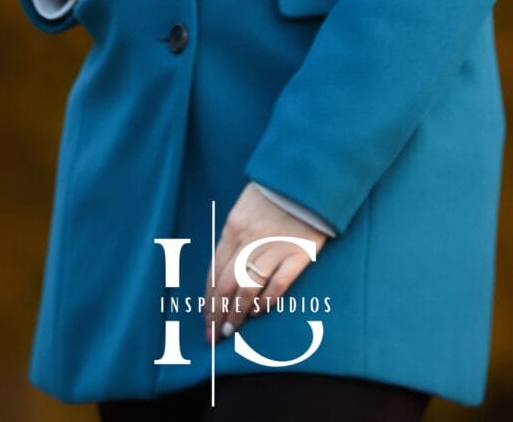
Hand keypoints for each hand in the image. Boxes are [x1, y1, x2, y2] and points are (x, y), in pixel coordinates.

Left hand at [199, 182, 332, 345]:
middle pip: (227, 284)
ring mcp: (275, 247)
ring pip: (248, 288)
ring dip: (237, 313)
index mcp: (234, 227)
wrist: (307, 178)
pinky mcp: (299, 253)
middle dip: (217, 313)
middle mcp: (250, 240)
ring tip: (232, 330)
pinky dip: (266, 301)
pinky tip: (258, 312)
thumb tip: (224, 271)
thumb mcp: (245, 208)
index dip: (208, 299)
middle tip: (213, 335)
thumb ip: (235, 237)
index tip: (205, 319)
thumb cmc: (274, 193)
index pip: (215, 271)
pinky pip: (278, 284)